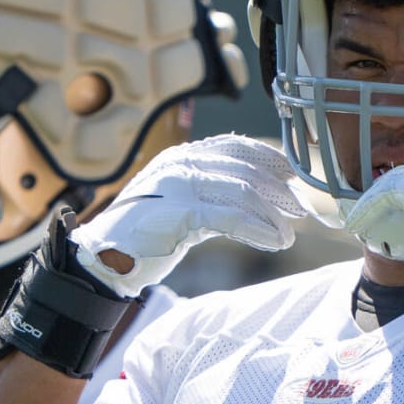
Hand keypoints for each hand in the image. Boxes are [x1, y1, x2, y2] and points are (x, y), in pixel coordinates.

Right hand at [71, 134, 306, 296]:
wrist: (102, 258)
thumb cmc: (142, 235)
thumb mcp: (179, 203)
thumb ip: (211, 194)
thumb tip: (256, 199)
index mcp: (181, 155)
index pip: (236, 145)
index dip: (270, 158)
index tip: (293, 175)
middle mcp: (181, 162)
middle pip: (246, 169)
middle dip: (279, 191)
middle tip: (301, 211)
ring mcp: (179, 184)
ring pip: (244, 192)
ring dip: (272, 216)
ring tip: (287, 236)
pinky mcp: (180, 210)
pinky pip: (232, 217)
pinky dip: (258, 230)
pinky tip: (273, 242)